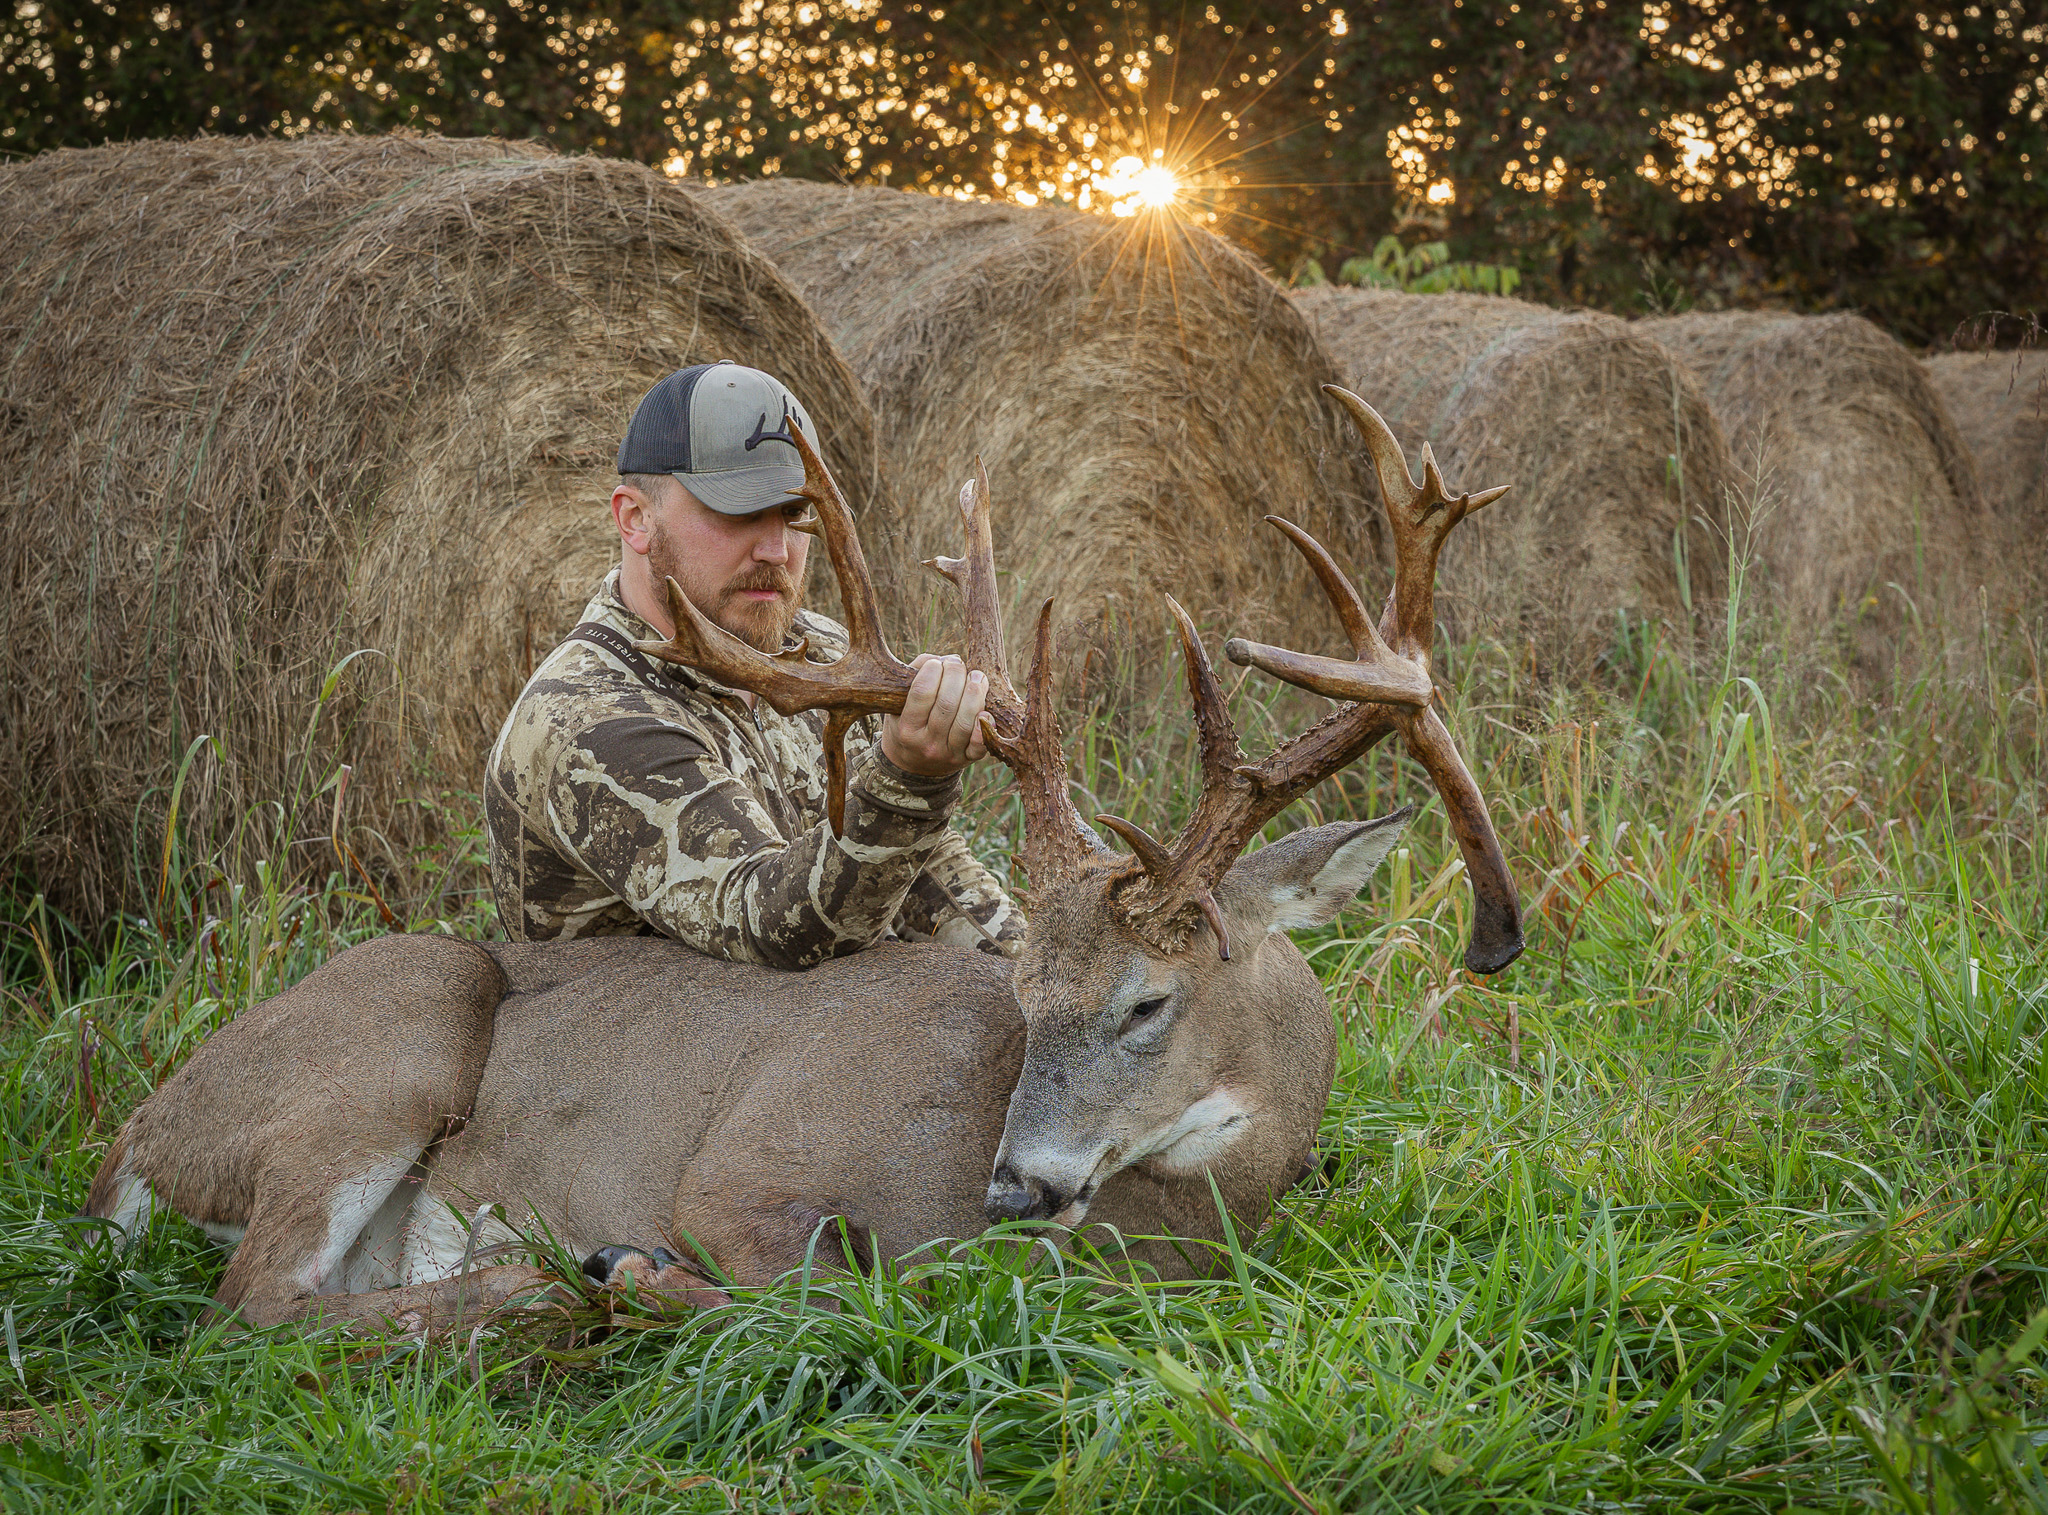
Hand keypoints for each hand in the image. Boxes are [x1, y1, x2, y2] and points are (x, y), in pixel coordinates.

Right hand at [881, 654, 988, 776]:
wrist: (912, 765)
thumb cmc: (907, 722)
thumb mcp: (898, 701)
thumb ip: (916, 673)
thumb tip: (943, 659)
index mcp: (906, 728)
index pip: (922, 692)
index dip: (933, 670)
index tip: (938, 663)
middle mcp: (926, 744)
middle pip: (947, 704)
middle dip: (957, 675)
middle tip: (958, 665)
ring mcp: (948, 754)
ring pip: (966, 721)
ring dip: (975, 692)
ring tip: (977, 677)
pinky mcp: (967, 759)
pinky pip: (980, 745)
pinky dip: (986, 726)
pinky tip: (986, 709)